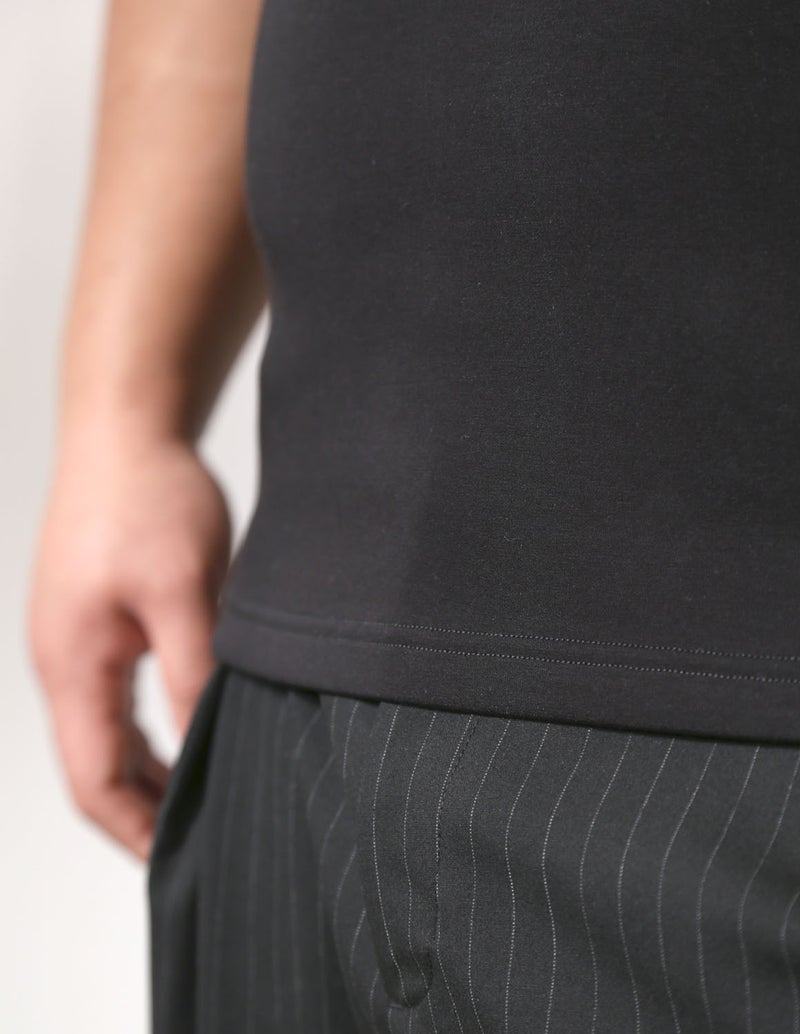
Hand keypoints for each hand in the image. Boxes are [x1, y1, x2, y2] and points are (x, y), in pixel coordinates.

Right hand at [26, 433, 231, 860]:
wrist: (127, 428)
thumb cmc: (150, 499)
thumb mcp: (186, 594)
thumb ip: (194, 675)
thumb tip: (210, 747)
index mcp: (75, 666)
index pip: (94, 781)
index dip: (136, 830)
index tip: (180, 860)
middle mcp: (65, 660)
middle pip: (95, 764)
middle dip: (143, 808)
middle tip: (201, 836)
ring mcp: (76, 637)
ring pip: (106, 730)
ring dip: (148, 768)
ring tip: (197, 795)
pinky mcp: (97, 614)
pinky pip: (115, 692)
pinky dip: (146, 726)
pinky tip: (186, 727)